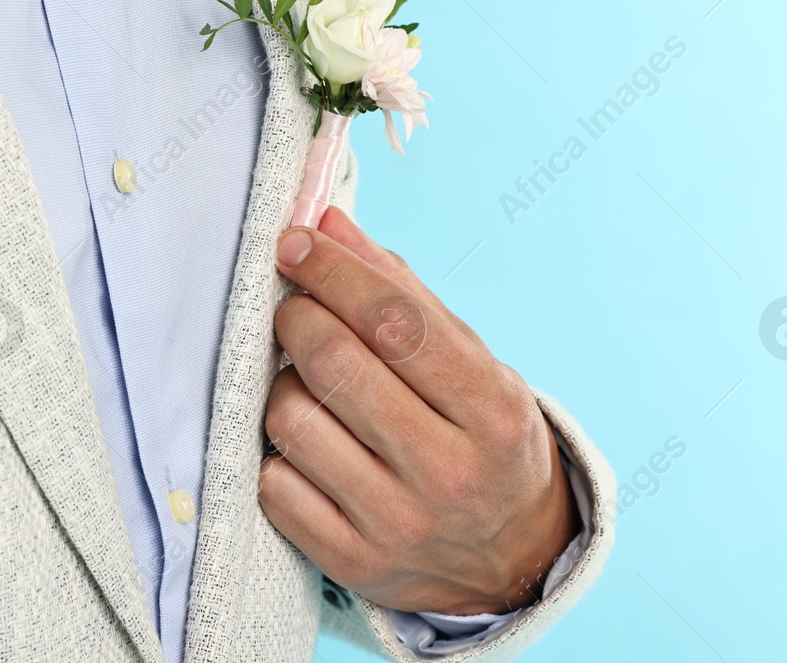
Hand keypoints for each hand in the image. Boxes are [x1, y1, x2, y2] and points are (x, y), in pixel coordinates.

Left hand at [258, 207, 578, 615]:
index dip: (334, 271)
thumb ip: (401, 291)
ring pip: (292, 419)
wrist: (512, 560)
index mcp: (491, 410)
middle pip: (335, 364)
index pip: (394, 320)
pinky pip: (274, 484)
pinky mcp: (352, 562)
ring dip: (282, 386)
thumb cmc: (480, 439)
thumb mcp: (471, 361)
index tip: (297, 242)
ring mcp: (399, 523)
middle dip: (298, 317)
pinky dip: (277, 452)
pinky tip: (307, 444)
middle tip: (296, 309)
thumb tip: (327, 222)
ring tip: (309, 385)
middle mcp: (449, 472)